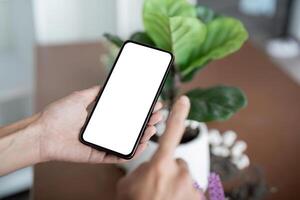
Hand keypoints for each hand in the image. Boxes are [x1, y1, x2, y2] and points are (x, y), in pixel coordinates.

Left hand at [34, 86, 162, 162]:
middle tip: (158, 115)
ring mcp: (103, 144)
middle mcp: (104, 131)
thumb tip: (106, 85)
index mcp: (102, 119)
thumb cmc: (58, 115)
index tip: (152, 104)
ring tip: (153, 127)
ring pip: (128, 142)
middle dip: (146, 121)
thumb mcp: (79, 97)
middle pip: (130, 128)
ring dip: (143, 136)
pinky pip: (118, 156)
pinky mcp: (98, 155)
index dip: (140, 110)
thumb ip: (94, 92)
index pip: (126, 115)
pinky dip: (131, 152)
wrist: (43, 133)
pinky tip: (142, 144)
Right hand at [116, 96, 205, 199]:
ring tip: (163, 198)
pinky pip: (191, 191)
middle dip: (169, 170)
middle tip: (157, 187)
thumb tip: (148, 166)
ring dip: (176, 185)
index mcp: (161, 165)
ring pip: (184, 178)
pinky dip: (183, 196)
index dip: (178, 114)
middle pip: (177, 162)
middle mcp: (180, 173)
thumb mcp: (127, 185)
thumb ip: (139, 169)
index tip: (184, 100)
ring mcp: (192, 187)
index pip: (171, 133)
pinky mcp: (200, 198)